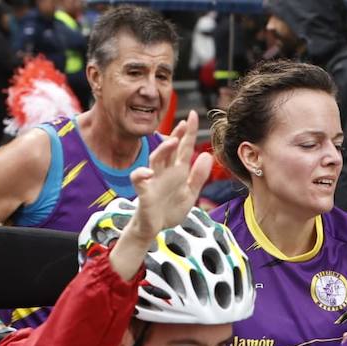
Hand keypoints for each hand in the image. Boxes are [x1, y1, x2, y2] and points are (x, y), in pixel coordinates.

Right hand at [127, 111, 213, 240]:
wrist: (154, 228)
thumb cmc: (170, 209)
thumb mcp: (190, 194)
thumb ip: (198, 176)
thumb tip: (207, 155)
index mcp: (178, 171)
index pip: (184, 148)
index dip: (189, 132)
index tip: (193, 115)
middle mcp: (165, 172)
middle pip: (170, 149)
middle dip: (177, 135)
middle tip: (185, 122)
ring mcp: (153, 180)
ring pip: (155, 159)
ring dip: (163, 150)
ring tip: (173, 141)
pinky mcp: (144, 192)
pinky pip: (139, 179)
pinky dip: (141, 174)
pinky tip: (149, 173)